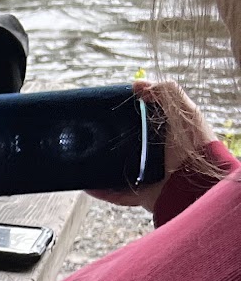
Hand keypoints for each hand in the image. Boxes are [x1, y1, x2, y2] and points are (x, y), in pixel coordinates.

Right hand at [93, 78, 214, 210]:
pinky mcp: (143, 195)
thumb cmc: (194, 146)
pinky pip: (117, 194)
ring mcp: (150, 176)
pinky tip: (86, 184)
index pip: (144, 121)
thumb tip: (136, 84)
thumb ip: (165, 92)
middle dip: (110, 141)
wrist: (197, 184)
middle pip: (128, 145)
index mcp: (168, 135)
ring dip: (102, 166)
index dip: (128, 114)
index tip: (108, 109)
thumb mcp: (184, 111)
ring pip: (120, 170)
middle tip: (91, 134)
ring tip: (84, 158)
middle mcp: (159, 156)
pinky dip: (101, 191)